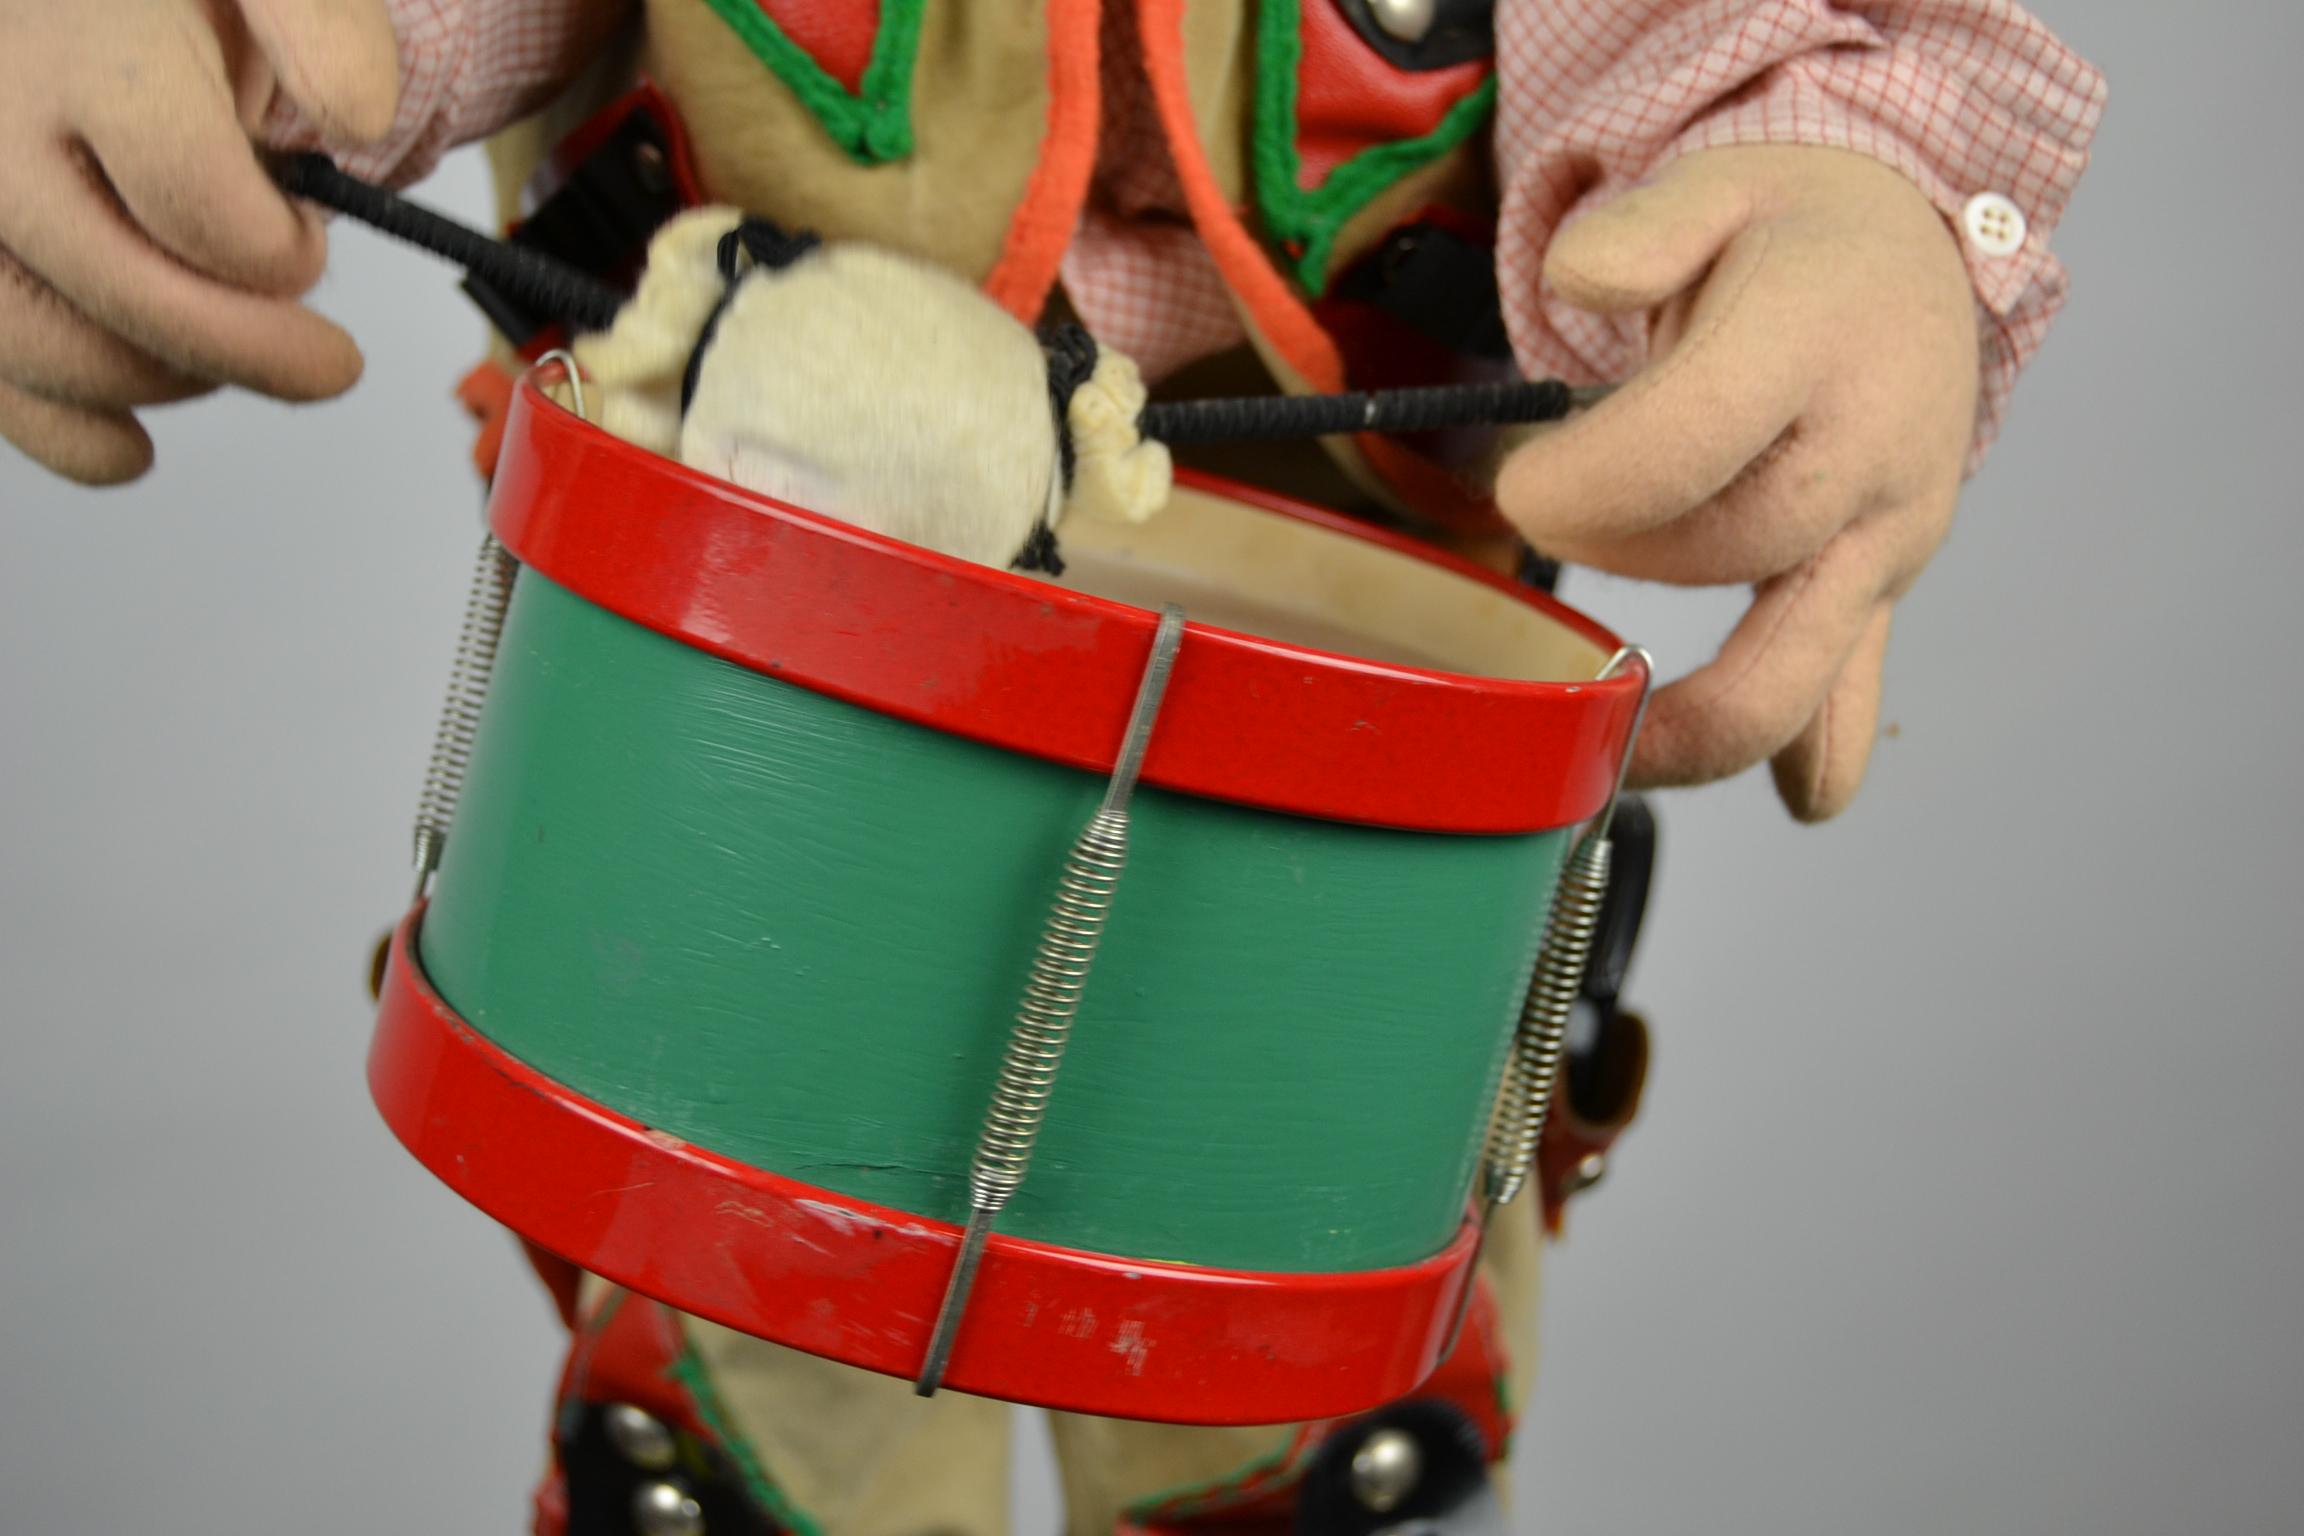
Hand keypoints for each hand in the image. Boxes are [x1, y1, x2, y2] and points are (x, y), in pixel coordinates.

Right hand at [0, 0, 398, 483]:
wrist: (59, 10)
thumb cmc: (168, 0)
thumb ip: (323, 29)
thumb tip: (360, 116)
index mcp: (79, 44)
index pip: (190, 192)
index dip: (274, 245)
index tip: (301, 238)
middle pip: (126, 292)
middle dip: (253, 349)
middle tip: (331, 363)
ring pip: (48, 352)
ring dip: (170, 382)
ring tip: (234, 353)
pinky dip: (71, 434)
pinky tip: (135, 442)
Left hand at [1498, 146, 1979, 820]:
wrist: (1910, 254)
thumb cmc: (1789, 236)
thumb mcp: (1713, 187)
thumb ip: (1640, 230)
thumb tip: (1580, 277)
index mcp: (1817, 341)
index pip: (1694, 438)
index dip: (1589, 482)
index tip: (1518, 488)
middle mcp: (1870, 449)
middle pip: (1734, 547)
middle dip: (1621, 558)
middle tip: (1546, 525)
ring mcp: (1887, 531)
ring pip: (1798, 657)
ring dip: (1700, 720)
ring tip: (1610, 756)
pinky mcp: (1883, 582)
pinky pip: (1860, 682)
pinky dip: (1825, 745)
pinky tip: (1799, 796)